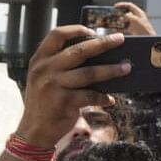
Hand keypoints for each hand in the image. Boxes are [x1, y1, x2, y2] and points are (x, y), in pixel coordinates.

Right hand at [17, 27, 129, 148]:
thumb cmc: (46, 100)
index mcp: (40, 59)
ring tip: (126, 68)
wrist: (34, 131)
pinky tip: (111, 99)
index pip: (56, 35)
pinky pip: (90, 96)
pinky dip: (103, 97)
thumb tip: (99, 55)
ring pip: (89, 73)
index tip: (93, 31)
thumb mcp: (45, 78)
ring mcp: (53, 86)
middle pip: (79, 50)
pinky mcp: (63, 102)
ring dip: (111, 70)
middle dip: (103, 43)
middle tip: (120, 39)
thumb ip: (61, 64)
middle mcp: (45, 69)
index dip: (76, 29)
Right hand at [114, 2, 155, 34]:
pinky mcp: (132, 30)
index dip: (122, 5)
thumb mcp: (135, 20)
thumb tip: (122, 16)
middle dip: (118, 14)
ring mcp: (134, 24)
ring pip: (123, 21)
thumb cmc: (145, 29)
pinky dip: (119, 28)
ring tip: (112, 22)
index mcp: (138, 13)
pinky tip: (114, 29)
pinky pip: (123, 28)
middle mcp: (136, 17)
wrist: (148, 38)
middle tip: (112, 15)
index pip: (129, 5)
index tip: (115, 6)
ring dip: (117, 22)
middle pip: (125, 13)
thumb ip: (128, 16)